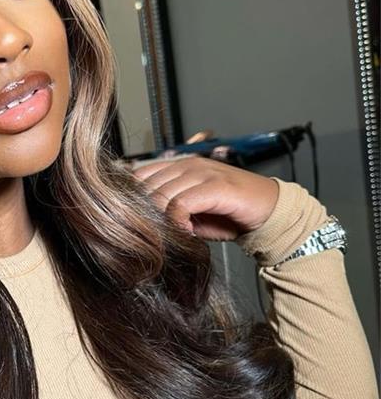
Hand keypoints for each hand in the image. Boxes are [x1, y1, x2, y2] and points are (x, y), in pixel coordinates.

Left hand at [130, 155, 279, 241]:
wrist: (267, 212)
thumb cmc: (226, 214)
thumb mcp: (187, 211)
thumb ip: (164, 209)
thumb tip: (135, 221)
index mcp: (177, 166)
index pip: (138, 176)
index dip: (133, 200)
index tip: (138, 222)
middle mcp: (186, 164)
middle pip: (146, 187)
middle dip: (145, 214)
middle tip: (155, 232)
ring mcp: (201, 172)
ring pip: (161, 195)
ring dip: (161, 220)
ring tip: (172, 233)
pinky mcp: (214, 185)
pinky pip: (180, 204)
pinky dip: (177, 222)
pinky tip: (186, 232)